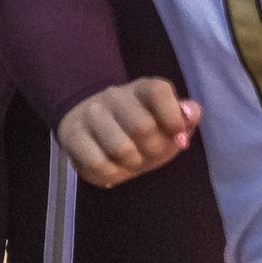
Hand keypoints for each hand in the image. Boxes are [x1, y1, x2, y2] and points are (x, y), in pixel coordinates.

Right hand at [56, 77, 199, 188]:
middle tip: (151, 154)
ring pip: (120, 148)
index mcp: (144, 88)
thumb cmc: (144, 126)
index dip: (172, 119)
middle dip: (154, 150)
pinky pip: (97, 163)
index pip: (158, 92)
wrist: (96, 129)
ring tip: (133, 162)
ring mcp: (91, 114)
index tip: (179, 138)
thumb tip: (189, 114)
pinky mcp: (72, 135)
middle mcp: (115, 95)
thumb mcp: (170, 122)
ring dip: (133, 164)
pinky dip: (111, 175)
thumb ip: (188, 116)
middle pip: (142, 127)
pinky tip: (114, 170)